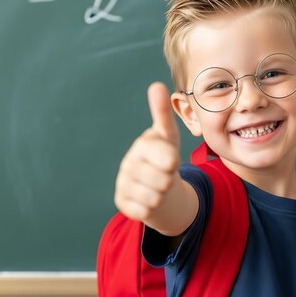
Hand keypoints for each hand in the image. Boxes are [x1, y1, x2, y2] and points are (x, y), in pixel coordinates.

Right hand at [115, 82, 181, 223]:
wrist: (159, 186)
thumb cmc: (165, 157)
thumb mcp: (169, 136)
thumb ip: (163, 113)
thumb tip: (156, 85)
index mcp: (142, 145)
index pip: (167, 158)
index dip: (173, 162)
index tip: (171, 160)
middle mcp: (128, 164)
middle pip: (163, 181)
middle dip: (169, 180)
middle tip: (165, 175)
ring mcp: (123, 184)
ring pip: (155, 197)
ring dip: (162, 194)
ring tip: (158, 185)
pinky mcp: (122, 203)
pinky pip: (145, 211)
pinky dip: (152, 208)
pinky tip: (148, 198)